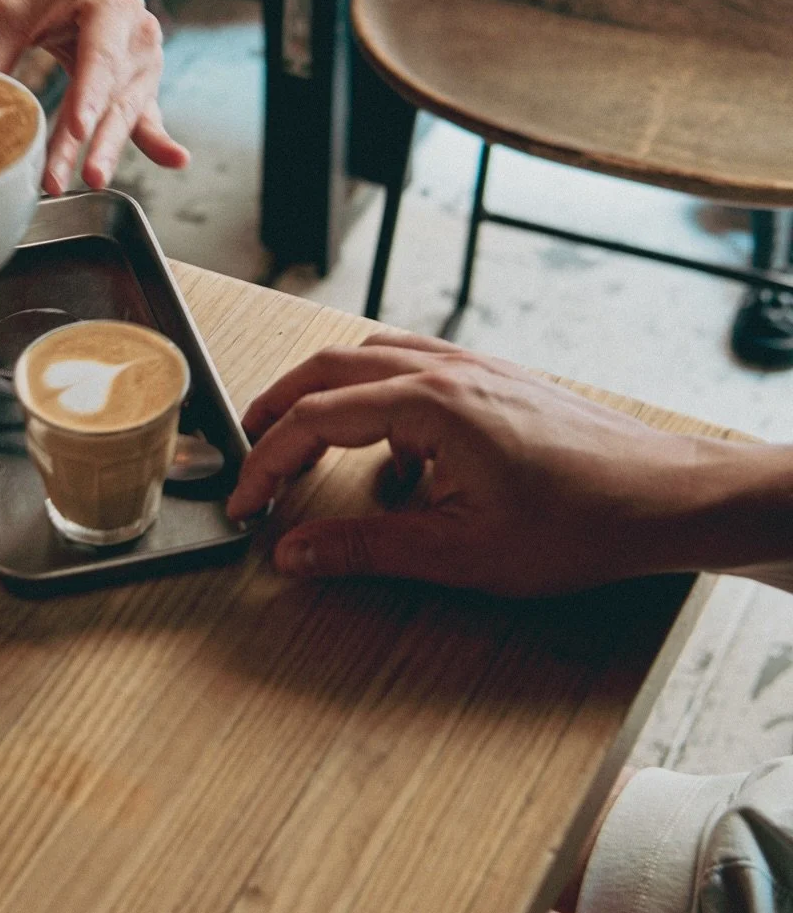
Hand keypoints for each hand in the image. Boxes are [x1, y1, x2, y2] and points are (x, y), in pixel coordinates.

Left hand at [0, 0, 188, 192]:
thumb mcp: (6, 12)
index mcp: (111, 3)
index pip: (100, 57)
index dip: (90, 95)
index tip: (79, 130)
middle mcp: (138, 30)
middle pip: (117, 92)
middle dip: (101, 138)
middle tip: (89, 176)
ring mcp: (143, 55)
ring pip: (125, 109)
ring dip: (106, 147)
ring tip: (90, 180)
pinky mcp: (137, 76)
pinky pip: (144, 111)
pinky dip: (153, 138)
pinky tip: (173, 159)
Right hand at [225, 329, 728, 594]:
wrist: (665, 497)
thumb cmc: (581, 522)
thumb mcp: (460, 552)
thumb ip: (366, 548)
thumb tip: (294, 553)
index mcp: (428, 403)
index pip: (314, 419)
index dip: (267, 463)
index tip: (246, 505)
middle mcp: (444, 369)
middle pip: (329, 370)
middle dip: (277, 411)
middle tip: (247, 456)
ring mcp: (470, 368)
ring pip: (368, 358)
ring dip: (323, 396)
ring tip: (300, 442)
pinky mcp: (493, 379)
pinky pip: (410, 369)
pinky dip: (376, 400)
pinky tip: (392, 457)